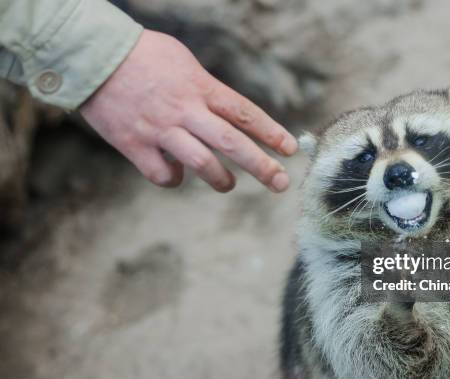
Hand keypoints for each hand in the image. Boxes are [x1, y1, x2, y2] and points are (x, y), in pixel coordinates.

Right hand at [80, 29, 296, 191]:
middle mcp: (185, 110)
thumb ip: (206, 89)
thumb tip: (225, 114)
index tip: (290, 149)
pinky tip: (177, 176)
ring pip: (202, 163)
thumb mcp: (183, 61)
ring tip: (228, 184)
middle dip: (261, 165)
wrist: (92, 55)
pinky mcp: (134, 144)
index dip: (270, 132)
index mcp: (200, 87)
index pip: (244, 112)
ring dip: (221, 179)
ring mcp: (160, 129)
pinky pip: (162, 174)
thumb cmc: (142, 55)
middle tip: (281, 183)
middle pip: (231, 142)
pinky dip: (174, 180)